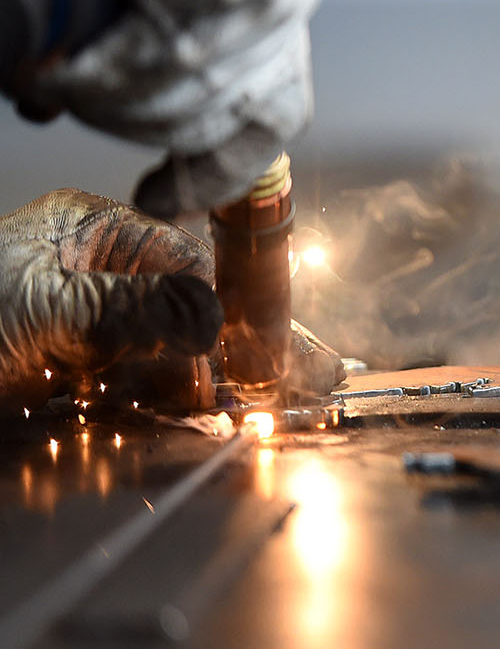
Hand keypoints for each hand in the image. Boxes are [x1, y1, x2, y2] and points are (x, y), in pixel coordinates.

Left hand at [0, 189, 340, 403]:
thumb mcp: (43, 309)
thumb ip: (136, 309)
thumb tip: (214, 318)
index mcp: (87, 231)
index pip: (186, 261)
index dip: (226, 308)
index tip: (257, 354)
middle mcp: (89, 271)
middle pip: (186, 302)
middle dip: (239, 341)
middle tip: (306, 374)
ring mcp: (77, 323)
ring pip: (166, 347)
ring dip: (203, 379)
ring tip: (253, 406)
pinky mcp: (63, 372)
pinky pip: (133, 383)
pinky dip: (164, 403)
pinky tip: (197, 417)